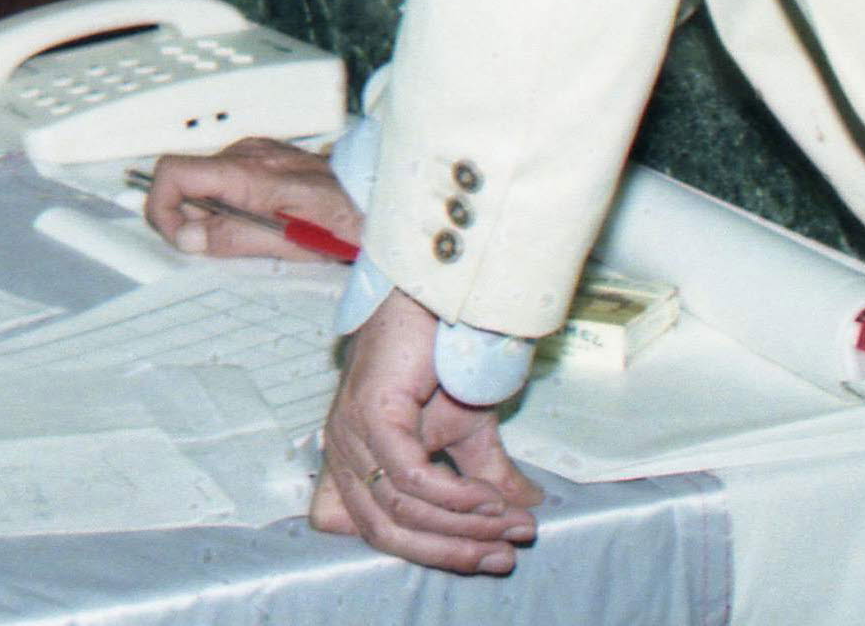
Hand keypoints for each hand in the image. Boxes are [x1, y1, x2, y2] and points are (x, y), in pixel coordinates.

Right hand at [144, 135, 363, 260]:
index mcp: (248, 172)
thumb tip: (188, 237)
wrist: (387, 199)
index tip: (179, 238)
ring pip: (208, 183)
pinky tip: (268, 222)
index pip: (172, 173)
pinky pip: (231, 180)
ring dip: (218, 215)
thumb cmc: (351, 219)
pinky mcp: (268, 158)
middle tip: (226, 248)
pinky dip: (235, 205)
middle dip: (195, 220)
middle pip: (187, 183)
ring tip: (260, 237)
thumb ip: (234, 237)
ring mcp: (258, 153)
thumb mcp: (290, 242)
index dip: (161, 207)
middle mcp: (247, 154)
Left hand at [311, 289, 542, 572]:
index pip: (381, 533)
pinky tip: (491, 500)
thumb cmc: (441, 363)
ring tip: (512, 526)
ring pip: (402, 508)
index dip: (434, 555)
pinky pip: (411, 477)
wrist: (439, 305)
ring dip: (466, 526)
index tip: (491, 559)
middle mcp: (340, 452)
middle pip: (387, 531)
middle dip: (452, 551)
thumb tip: (523, 517)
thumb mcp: (468, 434)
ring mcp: (348, 432)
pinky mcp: (369, 414)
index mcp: (352, 463)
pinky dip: (456, 497)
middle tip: (507, 554)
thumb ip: (482, 480)